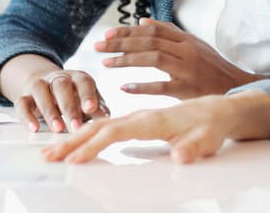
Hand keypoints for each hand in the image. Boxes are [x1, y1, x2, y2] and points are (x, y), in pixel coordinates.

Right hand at [13, 67, 109, 132]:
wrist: (46, 85)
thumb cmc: (74, 97)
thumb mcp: (87, 100)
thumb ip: (96, 108)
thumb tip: (106, 119)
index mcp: (77, 77)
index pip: (83, 81)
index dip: (87, 94)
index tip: (91, 109)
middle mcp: (58, 78)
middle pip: (61, 86)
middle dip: (69, 107)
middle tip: (76, 127)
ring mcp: (40, 85)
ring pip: (41, 91)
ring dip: (49, 110)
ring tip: (58, 129)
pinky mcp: (25, 96)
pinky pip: (22, 103)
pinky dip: (26, 116)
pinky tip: (34, 129)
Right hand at [42, 91, 269, 163]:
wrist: (221, 108)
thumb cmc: (212, 126)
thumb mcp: (207, 140)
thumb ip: (193, 149)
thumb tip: (181, 158)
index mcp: (153, 120)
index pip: (116, 132)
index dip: (94, 146)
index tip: (74, 160)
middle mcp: (142, 116)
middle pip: (100, 126)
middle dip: (72, 142)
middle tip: (48, 157)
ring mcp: (139, 116)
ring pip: (101, 124)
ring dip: (75, 136)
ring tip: (53, 149)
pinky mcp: (140, 119)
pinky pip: (109, 123)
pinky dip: (88, 129)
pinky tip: (76, 135)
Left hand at [95, 18, 264, 97]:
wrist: (236, 86)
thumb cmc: (212, 66)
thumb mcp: (194, 44)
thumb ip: (169, 32)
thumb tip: (143, 21)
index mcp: (185, 39)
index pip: (152, 30)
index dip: (128, 31)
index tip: (108, 34)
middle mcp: (186, 50)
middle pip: (149, 42)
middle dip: (121, 43)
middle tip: (99, 47)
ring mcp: (187, 69)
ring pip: (153, 59)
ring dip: (128, 60)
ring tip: (107, 63)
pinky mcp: (188, 89)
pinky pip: (162, 87)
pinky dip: (142, 87)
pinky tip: (125, 87)